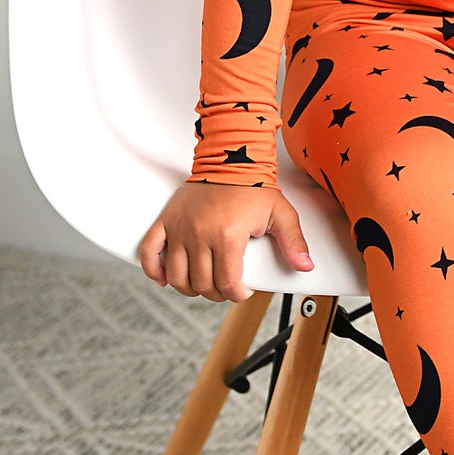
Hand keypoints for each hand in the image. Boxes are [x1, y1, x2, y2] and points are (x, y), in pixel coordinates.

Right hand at [137, 180, 314, 301]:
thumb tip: (304, 265)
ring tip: (203, 284)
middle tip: (226, 287)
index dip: (236, 294)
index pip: (227, 282)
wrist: (230, 160)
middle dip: (216, 292)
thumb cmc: (253, 186)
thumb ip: (293, 242)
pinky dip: (153, 270)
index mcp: (227, 235)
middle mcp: (200, 234)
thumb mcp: (281, 213)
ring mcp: (180, 229)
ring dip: (189, 287)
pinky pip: (150, 251)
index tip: (242, 291)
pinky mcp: (166, 221)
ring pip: (177, 275)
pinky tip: (164, 278)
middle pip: (202, 283)